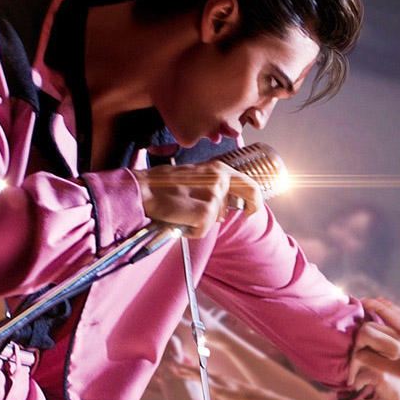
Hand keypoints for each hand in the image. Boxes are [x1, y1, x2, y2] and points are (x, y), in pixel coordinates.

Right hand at [132, 159, 261, 237]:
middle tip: (247, 216)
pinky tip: (180, 220)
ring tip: (184, 212)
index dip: (256, 198)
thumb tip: (224, 206)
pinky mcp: (204, 213)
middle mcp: (219, 179)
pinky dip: (192, 230)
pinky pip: (203, 230)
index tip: (252, 208)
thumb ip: (212, 186)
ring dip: (203, 221)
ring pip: (217, 218)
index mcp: (218, 169)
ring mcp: (213, 196)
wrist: (143, 190)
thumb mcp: (195, 177)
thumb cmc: (162, 184)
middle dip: (251, 207)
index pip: (249, 182)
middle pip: (249, 195)